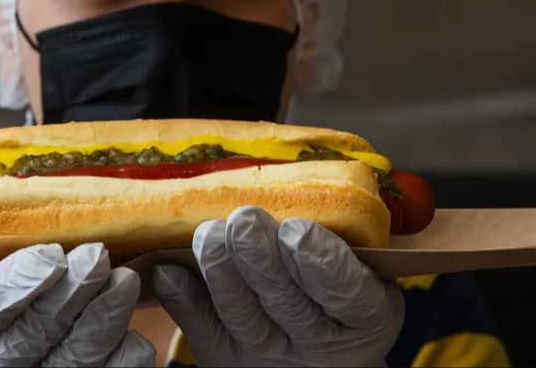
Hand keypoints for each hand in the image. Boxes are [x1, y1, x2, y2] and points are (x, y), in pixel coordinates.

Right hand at [0, 243, 155, 366]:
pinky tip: (134, 329)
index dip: (19, 282)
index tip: (52, 254)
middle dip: (71, 291)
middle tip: (97, 256)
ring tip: (124, 280)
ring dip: (104, 315)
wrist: (8, 349)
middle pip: (35, 331)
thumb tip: (6, 192)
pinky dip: (125, 352)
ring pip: (75, 355)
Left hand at [153, 206, 402, 366]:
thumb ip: (340, 235)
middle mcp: (319, 341)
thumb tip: (294, 185)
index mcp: (365, 314)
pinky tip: (170, 271)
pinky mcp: (228, 356)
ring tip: (210, 233)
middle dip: (260, 257)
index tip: (297, 229)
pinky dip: (185, 300)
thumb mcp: (363, 264)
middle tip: (244, 219)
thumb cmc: (338, 288)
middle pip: (287, 302)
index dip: (322, 262)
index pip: (348, 293)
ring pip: (243, 315)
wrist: (320, 351)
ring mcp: (271, 353)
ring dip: (221, 271)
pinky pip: (204, 330)